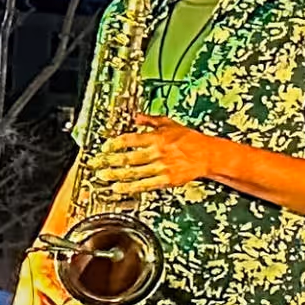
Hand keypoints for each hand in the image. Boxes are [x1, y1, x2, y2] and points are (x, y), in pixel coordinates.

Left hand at [83, 114, 225, 204]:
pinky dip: (130, 187)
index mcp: (157, 137)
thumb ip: (150, 120)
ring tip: (103, 176)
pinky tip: (119, 188)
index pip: (130, 139)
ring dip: (116, 175)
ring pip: (133, 172)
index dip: (115, 143)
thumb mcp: (170, 123)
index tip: (104, 146)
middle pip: (128, 157)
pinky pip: (145, 185)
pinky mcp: (167, 180)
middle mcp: (157, 152)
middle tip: (96, 163)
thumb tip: (135, 116)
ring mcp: (162, 167)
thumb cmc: (191, 139)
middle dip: (109, 161)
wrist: (208, 155)